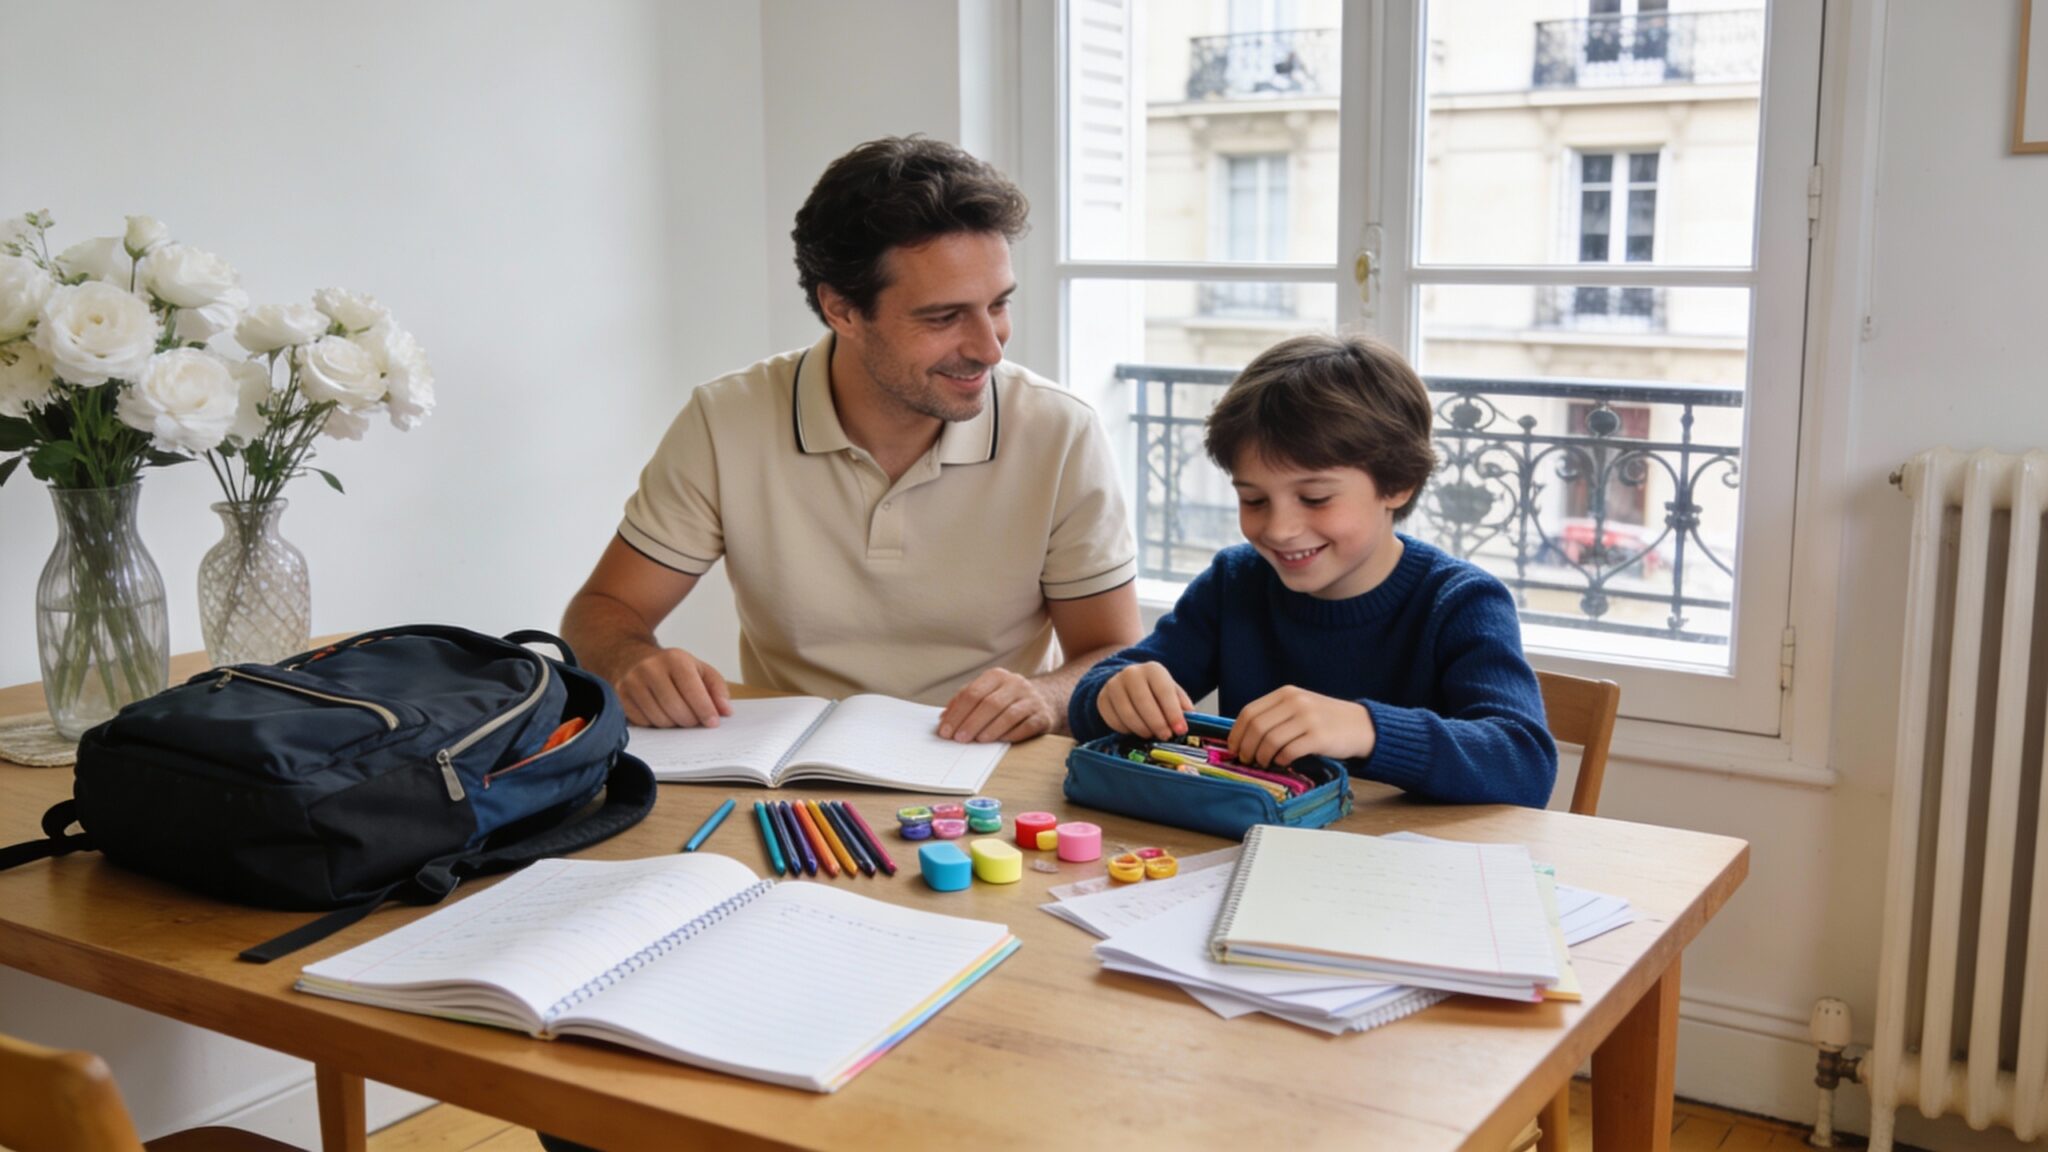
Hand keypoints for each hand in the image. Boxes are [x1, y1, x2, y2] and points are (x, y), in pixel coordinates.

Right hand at [615, 647, 733, 727]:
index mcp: (675, 659)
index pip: (693, 691)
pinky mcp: (620, 697)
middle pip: (676, 709)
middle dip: (690, 721)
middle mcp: (650, 668)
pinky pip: (644, 723)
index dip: (706, 710)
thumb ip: (716, 687)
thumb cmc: (670, 667)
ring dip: (673, 724)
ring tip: (677, 714)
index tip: (713, 723)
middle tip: (694, 721)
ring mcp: (632, 683)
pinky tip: (659, 712)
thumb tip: (725, 711)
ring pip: (660, 719)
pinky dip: (655, 724)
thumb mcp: (697, 669)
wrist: (630, 657)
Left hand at [939, 668, 1056, 742]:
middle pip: (989, 703)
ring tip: (978, 741)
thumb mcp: (987, 692)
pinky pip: (1027, 726)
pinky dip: (1012, 734)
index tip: (946, 731)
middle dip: (971, 723)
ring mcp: (1031, 699)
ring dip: (991, 729)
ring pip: (1008, 714)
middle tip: (959, 739)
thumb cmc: (1008, 699)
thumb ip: (965, 701)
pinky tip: (1000, 741)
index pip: (972, 693)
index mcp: (997, 676)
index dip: (957, 713)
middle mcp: (1015, 684)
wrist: (1047, 699)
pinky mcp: (1043, 715)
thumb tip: (944, 718)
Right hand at [1096, 662, 1192, 741]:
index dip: (1173, 713)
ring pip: (1128, 714)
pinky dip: (1126, 730)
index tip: (1180, 730)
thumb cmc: (1155, 690)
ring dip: (1142, 729)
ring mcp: (1113, 685)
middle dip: (1157, 724)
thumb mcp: (1172, 692)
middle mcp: (1131, 673)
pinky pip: (1114, 721)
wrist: (1127, 683)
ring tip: (1151, 734)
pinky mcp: (1102, 699)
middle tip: (1165, 736)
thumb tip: (1189, 718)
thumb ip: (1182, 704)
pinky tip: (1136, 729)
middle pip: (1144, 703)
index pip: (1164, 691)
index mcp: (1153, 669)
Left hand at [1227, 686, 1374, 767]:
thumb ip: (1275, 715)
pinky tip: (1282, 762)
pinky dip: (1281, 760)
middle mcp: (1295, 702)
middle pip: (1257, 727)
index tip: (1233, 748)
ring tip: (1264, 763)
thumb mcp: (1299, 708)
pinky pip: (1289, 751)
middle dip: (1246, 747)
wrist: (1361, 725)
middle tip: (1246, 760)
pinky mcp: (1319, 737)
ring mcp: (1308, 718)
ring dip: (1262, 757)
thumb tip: (1243, 737)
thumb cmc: (1325, 720)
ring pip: (1270, 740)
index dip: (1237, 733)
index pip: (1249, 712)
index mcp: (1286, 693)